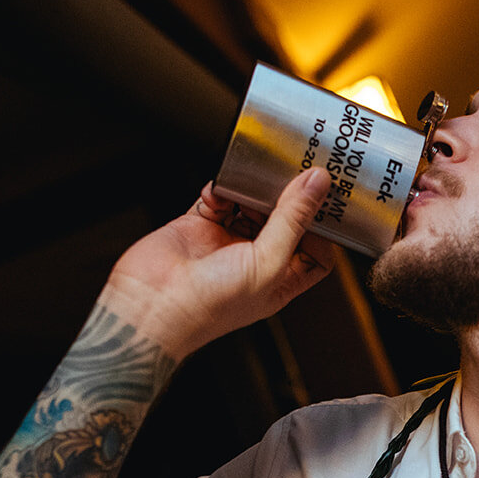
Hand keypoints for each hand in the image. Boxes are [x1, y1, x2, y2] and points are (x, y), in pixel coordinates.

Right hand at [102, 167, 337, 353]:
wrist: (152, 305)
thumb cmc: (210, 307)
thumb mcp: (268, 262)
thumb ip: (293, 219)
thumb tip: (316, 186)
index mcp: (279, 280)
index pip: (313, 251)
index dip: (322, 228)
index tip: (326, 200)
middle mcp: (255, 262)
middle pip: (283, 223)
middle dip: (290, 199)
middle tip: (299, 171)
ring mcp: (225, 243)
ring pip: (249, 206)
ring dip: (254, 190)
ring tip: (262, 173)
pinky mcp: (198, 227)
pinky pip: (216, 198)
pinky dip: (221, 188)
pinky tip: (225, 185)